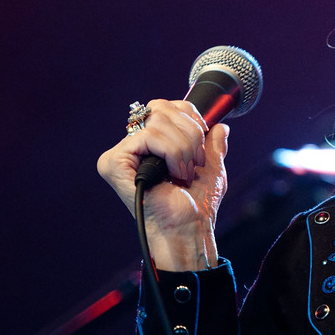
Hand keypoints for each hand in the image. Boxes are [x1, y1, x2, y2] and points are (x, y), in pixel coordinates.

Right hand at [97, 98, 228, 270]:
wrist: (188, 228)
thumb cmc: (196, 205)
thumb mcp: (211, 168)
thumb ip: (213, 145)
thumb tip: (220, 126)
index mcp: (149, 144)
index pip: (166, 106)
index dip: (191, 118)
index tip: (202, 144)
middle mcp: (130, 146)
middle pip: (163, 108)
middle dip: (190, 134)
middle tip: (194, 163)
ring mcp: (120, 154)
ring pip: (159, 122)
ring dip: (183, 149)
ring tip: (183, 173)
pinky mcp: (113, 162)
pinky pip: (149, 136)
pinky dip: (171, 153)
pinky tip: (173, 174)